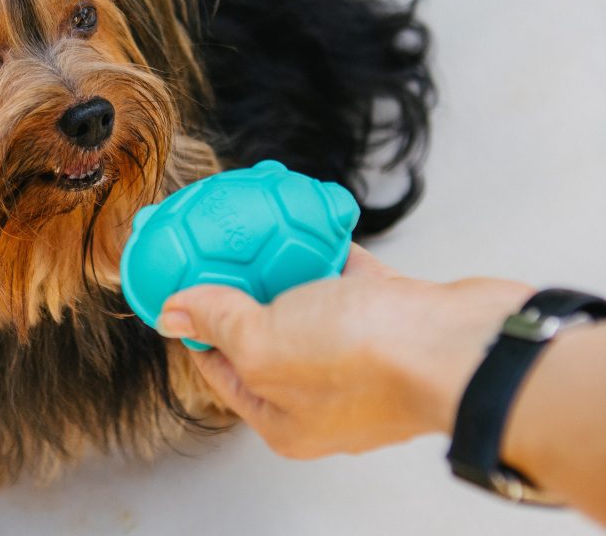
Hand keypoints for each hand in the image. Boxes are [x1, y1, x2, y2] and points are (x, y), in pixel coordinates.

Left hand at [157, 245, 533, 457]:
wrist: (462, 346)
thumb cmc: (360, 359)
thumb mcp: (263, 342)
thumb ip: (216, 324)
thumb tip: (173, 314)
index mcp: (284, 417)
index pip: (223, 374)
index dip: (196, 331)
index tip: (180, 291)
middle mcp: (323, 395)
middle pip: (266, 336)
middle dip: (240, 292)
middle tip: (216, 252)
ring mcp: (363, 357)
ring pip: (310, 304)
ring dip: (285, 266)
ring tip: (256, 228)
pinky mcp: (397, 318)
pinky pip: (352, 278)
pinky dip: (332, 250)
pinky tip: (310, 218)